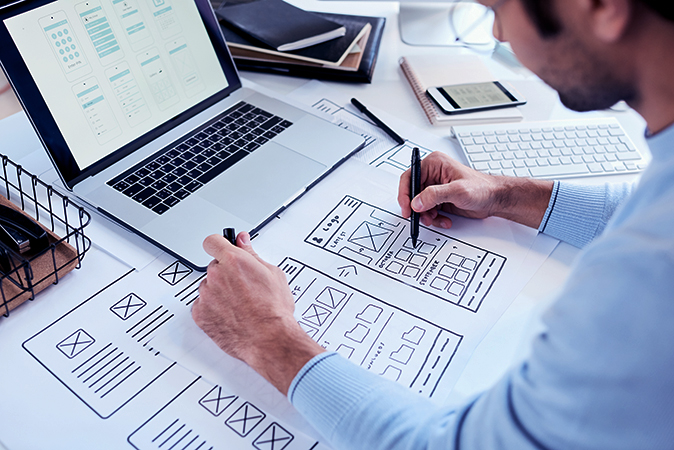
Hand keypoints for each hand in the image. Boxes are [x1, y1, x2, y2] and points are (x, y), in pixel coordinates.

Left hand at [192, 232, 323, 394]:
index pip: (212, 241)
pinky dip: (212, 309)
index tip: (222, 249)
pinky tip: (230, 314)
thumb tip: (243, 242)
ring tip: (240, 304)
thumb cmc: (274, 310)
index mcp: (233, 260)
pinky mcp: (200, 314)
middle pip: (213, 266)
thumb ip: (252, 254)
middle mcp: (216, 275)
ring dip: (219, 292)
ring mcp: (206, 295)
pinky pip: (202, 305)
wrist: (269, 339)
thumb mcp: (273, 274)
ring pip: (208, 287)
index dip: (218, 245)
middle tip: (242, 286)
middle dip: (226, 273)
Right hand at [398, 152, 553, 228]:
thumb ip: (435, 195)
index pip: (409, 176)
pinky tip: (444, 219)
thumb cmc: (482, 188)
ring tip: (436, 219)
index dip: (405, 194)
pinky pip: (427, 211)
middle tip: (420, 217)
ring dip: (426, 215)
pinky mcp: (439, 199)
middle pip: (412, 193)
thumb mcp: (458, 191)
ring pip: (419, 204)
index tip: (407, 208)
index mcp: (434, 164)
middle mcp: (432, 174)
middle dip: (417, 208)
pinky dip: (433, 218)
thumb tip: (417, 202)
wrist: (495, 199)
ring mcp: (435, 188)